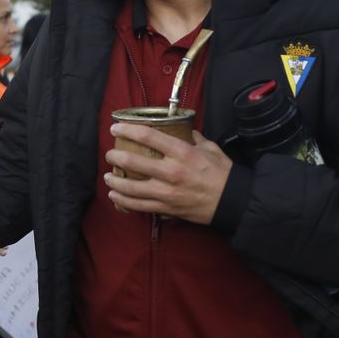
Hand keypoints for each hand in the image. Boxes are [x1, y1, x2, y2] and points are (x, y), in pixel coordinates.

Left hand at [102, 126, 232, 224]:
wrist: (231, 201)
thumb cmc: (222, 173)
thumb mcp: (210, 148)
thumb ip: (193, 137)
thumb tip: (182, 130)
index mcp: (181, 152)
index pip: (148, 136)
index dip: (127, 130)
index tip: (115, 128)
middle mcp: (170, 171)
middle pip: (133, 161)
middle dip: (115, 156)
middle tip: (110, 154)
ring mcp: (166, 192)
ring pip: (131, 187)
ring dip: (115, 181)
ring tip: (107, 177)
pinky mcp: (166, 208)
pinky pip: (138, 206)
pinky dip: (123, 201)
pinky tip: (115, 196)